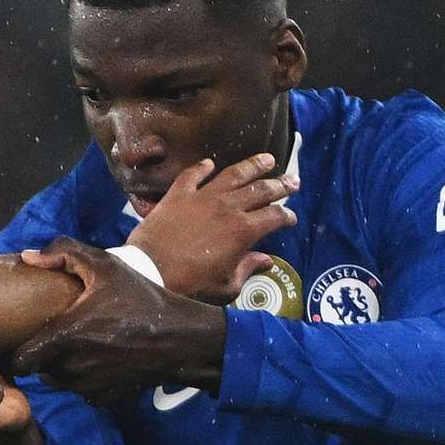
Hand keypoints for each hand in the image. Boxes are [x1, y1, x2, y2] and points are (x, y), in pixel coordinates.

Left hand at [11, 238, 228, 401]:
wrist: (181, 338)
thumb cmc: (141, 298)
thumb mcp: (105, 265)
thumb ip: (63, 254)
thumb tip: (27, 258)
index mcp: (64, 337)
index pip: (20, 360)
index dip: (17, 350)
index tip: (25, 336)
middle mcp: (71, 368)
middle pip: (38, 370)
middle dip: (42, 356)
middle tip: (54, 335)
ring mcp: (87, 386)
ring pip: (59, 382)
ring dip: (62, 367)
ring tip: (79, 344)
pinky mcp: (104, 398)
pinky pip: (81, 391)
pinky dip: (85, 379)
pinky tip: (99, 359)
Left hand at [125, 154, 293, 302]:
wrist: (150, 272)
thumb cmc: (190, 284)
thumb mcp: (225, 285)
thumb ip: (248, 269)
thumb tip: (266, 261)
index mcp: (244, 230)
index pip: (274, 216)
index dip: (286, 216)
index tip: (291, 218)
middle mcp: (228, 207)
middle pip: (261, 189)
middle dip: (281, 184)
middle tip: (293, 180)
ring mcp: (203, 197)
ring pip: (234, 173)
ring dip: (253, 165)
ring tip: (267, 158)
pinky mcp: (178, 194)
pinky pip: (193, 174)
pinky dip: (202, 167)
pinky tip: (209, 163)